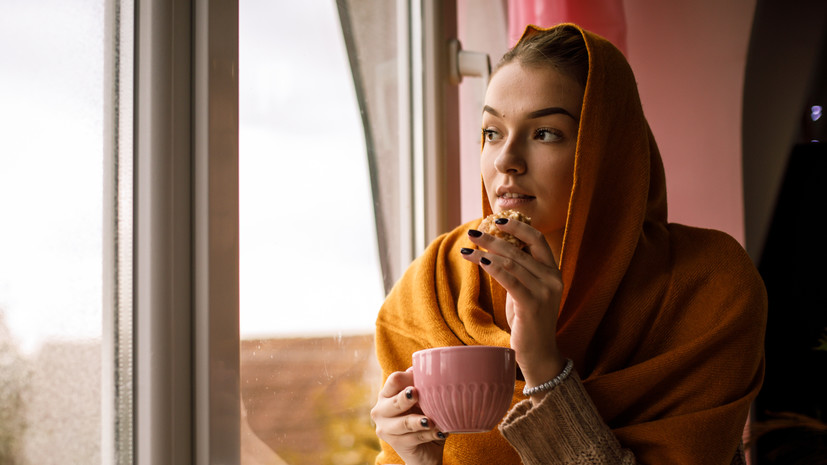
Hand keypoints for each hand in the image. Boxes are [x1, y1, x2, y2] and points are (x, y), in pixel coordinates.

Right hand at [370, 369, 445, 464]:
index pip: (394, 380)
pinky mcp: (395, 444)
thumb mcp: (423, 400)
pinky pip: (415, 438)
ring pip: (404, 423)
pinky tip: (440, 433)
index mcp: (387, 394)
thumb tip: (426, 367)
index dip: (408, 378)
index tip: (422, 380)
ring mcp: (386, 428)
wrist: (424, 448)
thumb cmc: (422, 417)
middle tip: (416, 394)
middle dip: (406, 398)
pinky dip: (429, 435)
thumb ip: (422, 385)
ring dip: (420, 422)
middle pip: (395, 401)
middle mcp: (381, 410)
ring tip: (431, 421)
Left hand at [461, 220, 565, 391]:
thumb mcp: (525, 290)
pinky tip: (479, 261)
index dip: (518, 226)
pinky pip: (509, 279)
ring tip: (467, 249)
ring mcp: (544, 292)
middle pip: (520, 248)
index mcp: (553, 271)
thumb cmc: (528, 321)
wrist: (539, 354)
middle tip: (473, 232)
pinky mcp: (532, 305)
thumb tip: (496, 247)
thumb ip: (519, 269)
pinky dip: (492, 267)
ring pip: (511, 262)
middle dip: (493, 238)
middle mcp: (552, 279)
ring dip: (485, 252)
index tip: (497, 219)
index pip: (538, 239)